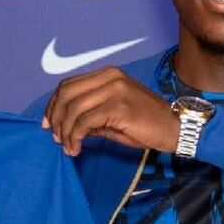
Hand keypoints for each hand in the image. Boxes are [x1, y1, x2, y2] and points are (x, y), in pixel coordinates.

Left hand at [43, 67, 179, 156]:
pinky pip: (85, 122)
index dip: (53, 104)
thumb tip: (65, 127)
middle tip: (55, 137)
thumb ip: (90, 116)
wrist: (175, 128)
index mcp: (107, 74)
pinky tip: (76, 148)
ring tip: (67, 146)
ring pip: (73, 109)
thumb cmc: (147, 124)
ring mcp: (114, 90)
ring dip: (65, 131)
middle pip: (66, 93)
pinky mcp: (118, 107)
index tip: (48, 123)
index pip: (69, 85)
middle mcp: (110, 77)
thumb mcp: (113, 116)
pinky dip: (75, 137)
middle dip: (55, 117)